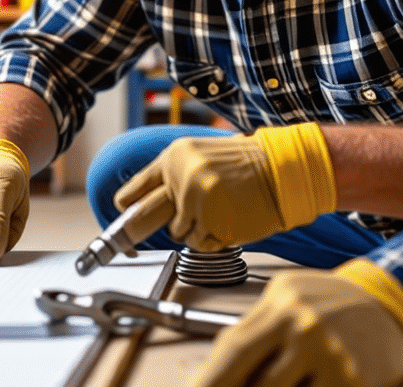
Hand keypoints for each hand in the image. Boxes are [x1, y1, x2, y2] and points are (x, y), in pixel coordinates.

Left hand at [113, 122, 336, 250]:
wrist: (283, 168)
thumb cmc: (246, 164)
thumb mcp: (200, 156)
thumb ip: (172, 177)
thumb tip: (142, 203)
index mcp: (173, 158)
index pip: (133, 192)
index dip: (126, 209)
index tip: (120, 220)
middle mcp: (180, 178)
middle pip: (141, 217)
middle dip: (134, 231)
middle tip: (121, 247)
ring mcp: (196, 202)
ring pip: (177, 233)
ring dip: (193, 230)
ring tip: (218, 211)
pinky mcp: (213, 223)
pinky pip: (200, 243)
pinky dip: (212, 239)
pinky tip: (228, 220)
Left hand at [188, 261, 402, 386]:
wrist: (393, 301)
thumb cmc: (335, 302)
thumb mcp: (289, 299)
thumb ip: (255, 331)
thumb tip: (215, 371)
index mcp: (282, 303)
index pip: (231, 350)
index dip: (207, 382)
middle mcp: (305, 326)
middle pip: (254, 382)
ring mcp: (331, 355)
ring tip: (291, 379)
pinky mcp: (352, 381)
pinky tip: (308, 383)